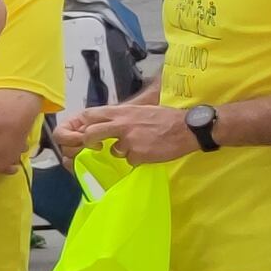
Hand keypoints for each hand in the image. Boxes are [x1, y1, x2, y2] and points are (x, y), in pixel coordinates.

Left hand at [54, 97, 199, 164]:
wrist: (188, 128)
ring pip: (113, 151)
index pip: (89, 115)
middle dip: (88, 143)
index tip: (84, 133)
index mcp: (122, 111)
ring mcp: (129, 140)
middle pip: (90, 134)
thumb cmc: (165, 118)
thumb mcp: (140, 110)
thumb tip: (106, 123)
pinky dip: (138, 159)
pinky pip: (131, 161)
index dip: (82, 126)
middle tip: (96, 147)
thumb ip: (122, 116)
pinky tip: (151, 152)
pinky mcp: (138, 154)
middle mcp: (122, 124)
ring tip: (140, 146)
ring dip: (122, 152)